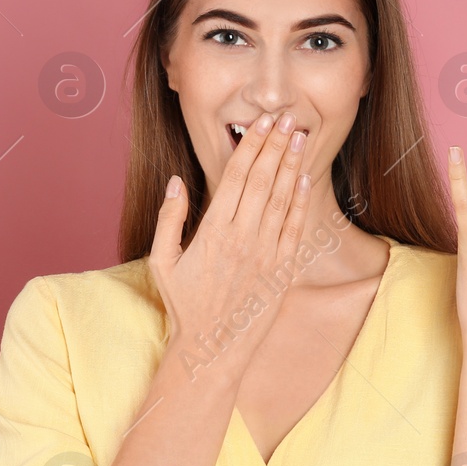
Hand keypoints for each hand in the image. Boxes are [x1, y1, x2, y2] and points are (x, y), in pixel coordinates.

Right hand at [149, 109, 312, 378]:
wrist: (212, 348)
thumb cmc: (184, 306)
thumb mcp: (162, 261)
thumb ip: (169, 219)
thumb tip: (176, 181)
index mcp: (212, 231)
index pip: (235, 177)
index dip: (251, 146)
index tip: (261, 123)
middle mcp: (242, 238)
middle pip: (262, 180)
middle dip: (275, 145)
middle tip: (286, 117)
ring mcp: (265, 254)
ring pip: (281, 199)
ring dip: (291, 165)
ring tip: (299, 137)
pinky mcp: (282, 270)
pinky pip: (294, 229)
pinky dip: (300, 201)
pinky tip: (304, 178)